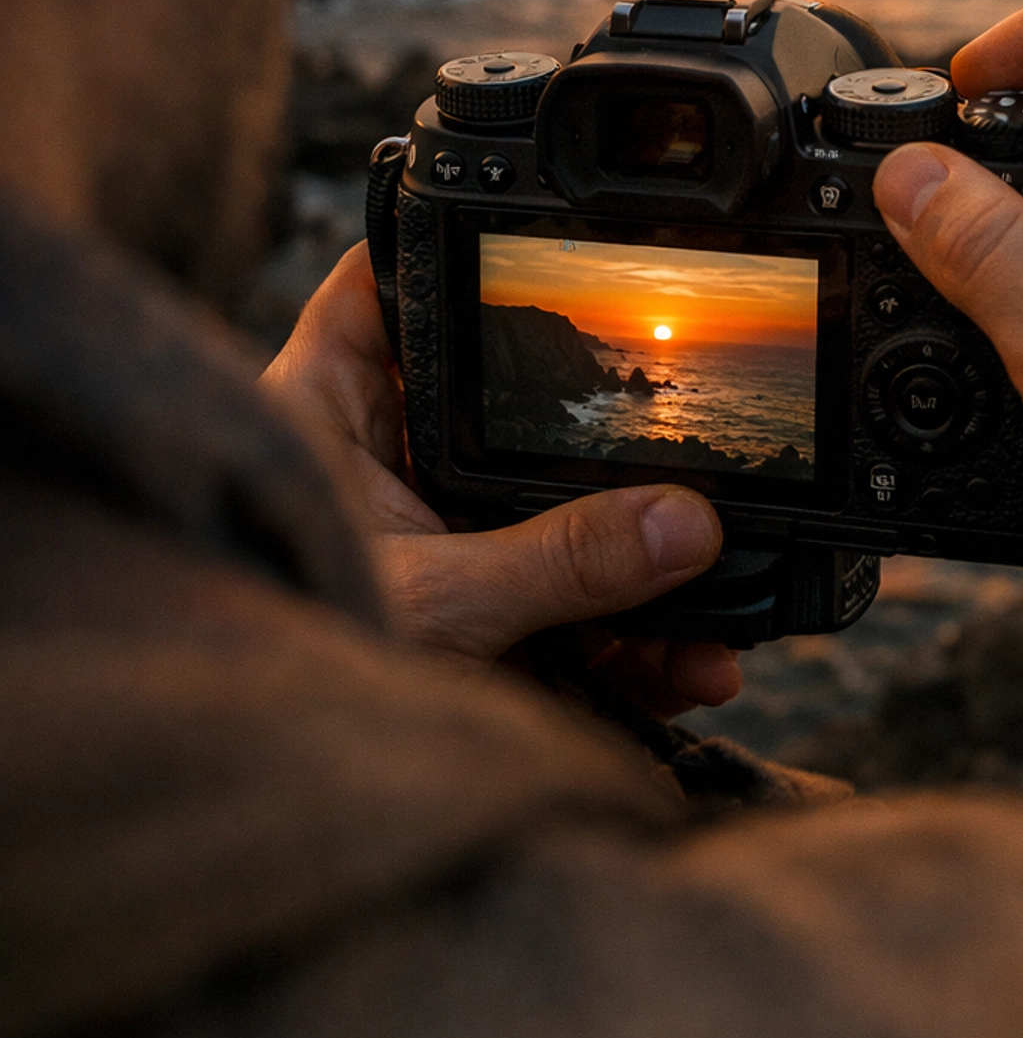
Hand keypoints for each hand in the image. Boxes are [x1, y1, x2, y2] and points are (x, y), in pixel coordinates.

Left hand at [260, 245, 742, 715]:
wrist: (293, 803)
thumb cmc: (306, 662)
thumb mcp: (438, 603)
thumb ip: (562, 560)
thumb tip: (684, 521)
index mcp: (331, 417)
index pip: (382, 287)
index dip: (447, 247)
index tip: (538, 235)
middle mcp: (382, 465)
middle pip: (507, 410)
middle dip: (611, 450)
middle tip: (692, 458)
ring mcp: (433, 543)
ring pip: (554, 522)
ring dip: (645, 573)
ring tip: (714, 616)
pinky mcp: (475, 625)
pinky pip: (568, 611)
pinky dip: (634, 645)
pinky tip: (692, 668)